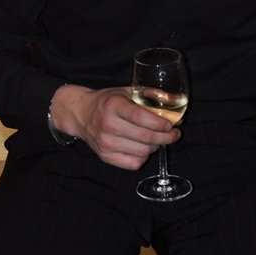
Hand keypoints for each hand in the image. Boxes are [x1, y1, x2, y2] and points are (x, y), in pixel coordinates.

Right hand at [49, 84, 180, 169]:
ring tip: (159, 140)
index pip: (141, 118)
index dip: (160, 123)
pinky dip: (144, 157)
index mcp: (114, 106)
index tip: (171, 124)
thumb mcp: (126, 91)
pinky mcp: (105, 156)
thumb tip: (174, 102)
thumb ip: (150, 94)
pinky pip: (133, 163)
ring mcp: (105, 143)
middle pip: (145, 137)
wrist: (81, 113)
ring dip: (156, 147)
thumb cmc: (107, 101)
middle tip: (175, 134)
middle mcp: (108, 125)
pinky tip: (145, 148)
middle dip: (166, 137)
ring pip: (142, 152)